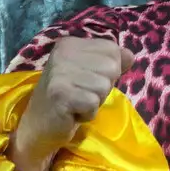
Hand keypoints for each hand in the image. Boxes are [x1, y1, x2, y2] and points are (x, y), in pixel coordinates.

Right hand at [11, 37, 134, 170]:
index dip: (107, 72)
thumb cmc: (69, 99)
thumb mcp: (91, 73)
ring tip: (75, 103)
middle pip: (111, 68)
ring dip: (94, 102)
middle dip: (102, 88)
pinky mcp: (60, 93)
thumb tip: (130, 55)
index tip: (85, 82)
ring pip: (104, 87)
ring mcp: (60, 72)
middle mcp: (63, 52)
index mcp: (70, 43)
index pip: (113, 50)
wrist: (39, 126)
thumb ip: (111, 61)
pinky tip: (71, 112)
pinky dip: (87, 113)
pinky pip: (93, 103)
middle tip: (80, 95)